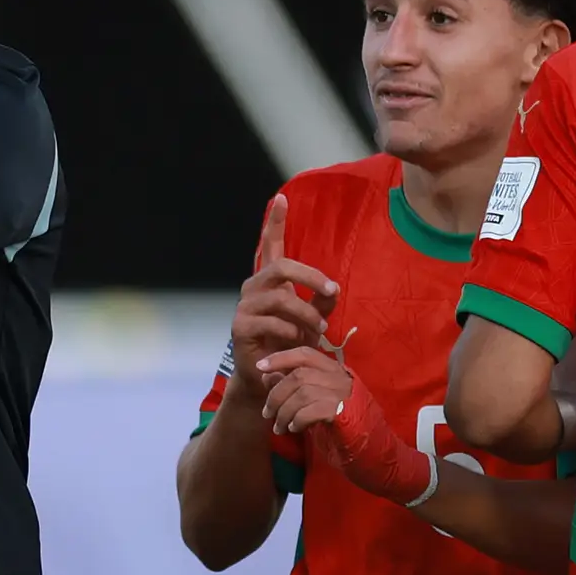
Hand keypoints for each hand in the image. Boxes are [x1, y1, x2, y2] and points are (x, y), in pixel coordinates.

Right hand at [231, 194, 335, 362]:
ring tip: (320, 329)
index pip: (270, 245)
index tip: (283, 198)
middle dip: (310, 277)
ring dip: (306, 314)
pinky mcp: (241, 327)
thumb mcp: (312, 320)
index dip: (276, 222)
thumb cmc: (289, 343)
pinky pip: (272, 322)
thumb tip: (334, 290)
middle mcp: (255, 288)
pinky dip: (292, 332)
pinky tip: (299, 342)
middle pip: (280, 266)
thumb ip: (322, 303)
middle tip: (331, 292)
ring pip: (281, 298)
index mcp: (270, 281)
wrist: (268, 376)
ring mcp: (245, 306)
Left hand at [258, 344, 432, 509]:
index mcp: (337, 372)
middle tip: (267, 414)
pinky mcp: (347, 414)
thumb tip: (268, 375)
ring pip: (303, 390)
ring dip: (284, 411)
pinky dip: (298, 418)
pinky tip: (295, 429)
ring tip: (280, 428)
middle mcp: (343, 379)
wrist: (377, 459)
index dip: (281, 357)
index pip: (306, 353)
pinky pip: (313, 409)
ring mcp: (347, 395)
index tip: (261, 367)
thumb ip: (295, 391)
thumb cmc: (345, 434)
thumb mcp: (315, 408)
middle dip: (276, 394)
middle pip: (299, 374)